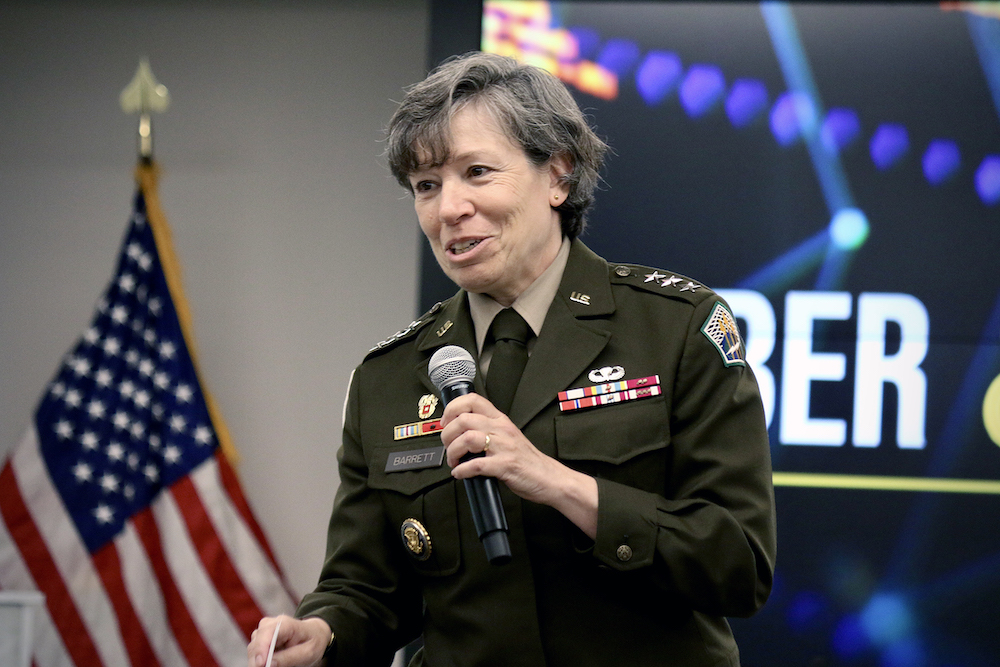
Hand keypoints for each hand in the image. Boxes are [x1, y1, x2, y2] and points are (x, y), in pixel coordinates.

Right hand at [247, 615, 330, 666]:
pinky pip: (254, 652)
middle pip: (257, 641)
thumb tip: (269, 664)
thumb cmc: (312, 642)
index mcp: (286, 624)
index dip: (261, 647)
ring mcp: (264, 631)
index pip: (269, 632)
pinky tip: (268, 664)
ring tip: (271, 666)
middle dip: (257, 659)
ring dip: (257, 661)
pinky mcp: (261, 639)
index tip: (261, 664)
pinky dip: (258, 661)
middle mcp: (272, 624)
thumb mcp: (308, 652)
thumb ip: (289, 658)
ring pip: (253, 648)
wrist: (314, 634)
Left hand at [440, 392, 598, 537]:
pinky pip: (477, 465)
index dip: (452, 408)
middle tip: (448, 446)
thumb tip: (460, 432)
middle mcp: (502, 429)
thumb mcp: (508, 435)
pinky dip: (463, 470)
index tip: (446, 421)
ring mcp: (504, 447)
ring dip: (453, 452)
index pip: (472, 400)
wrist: (550, 477)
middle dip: (448, 435)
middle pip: (464, 419)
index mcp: (500, 420)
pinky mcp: (506, 465)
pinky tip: (461, 473)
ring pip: (468, 439)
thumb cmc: (527, 459)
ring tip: (454, 461)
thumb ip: (488, 429)